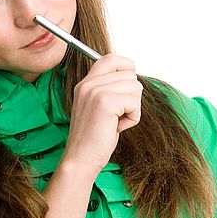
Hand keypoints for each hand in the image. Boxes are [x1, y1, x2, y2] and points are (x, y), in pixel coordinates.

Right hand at [62, 54, 142, 174]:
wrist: (81, 159)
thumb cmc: (92, 139)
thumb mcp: (98, 108)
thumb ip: (109, 90)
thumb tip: (132, 78)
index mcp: (85, 84)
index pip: (111, 58)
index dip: (126, 67)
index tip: (128, 87)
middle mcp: (89, 84)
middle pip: (130, 74)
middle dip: (132, 96)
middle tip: (117, 115)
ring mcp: (96, 91)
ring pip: (135, 87)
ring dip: (133, 108)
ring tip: (116, 121)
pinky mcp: (106, 102)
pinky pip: (134, 102)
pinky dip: (132, 118)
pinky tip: (118, 127)